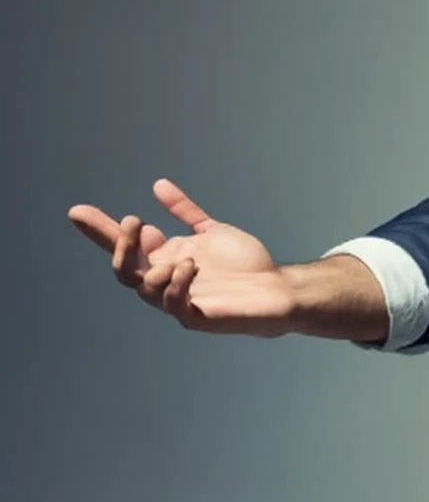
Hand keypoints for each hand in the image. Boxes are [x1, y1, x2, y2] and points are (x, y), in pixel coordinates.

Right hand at [66, 178, 296, 336]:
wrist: (277, 289)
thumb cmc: (245, 264)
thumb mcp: (211, 230)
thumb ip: (185, 211)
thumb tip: (158, 185)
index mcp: (165, 259)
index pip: (125, 246)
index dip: (101, 231)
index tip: (78, 211)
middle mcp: (166, 280)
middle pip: (124, 268)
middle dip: (121, 245)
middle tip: (134, 221)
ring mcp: (179, 300)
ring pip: (144, 289)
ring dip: (154, 269)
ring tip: (183, 258)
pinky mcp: (196, 317)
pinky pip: (174, 306)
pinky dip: (176, 285)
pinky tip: (189, 268)